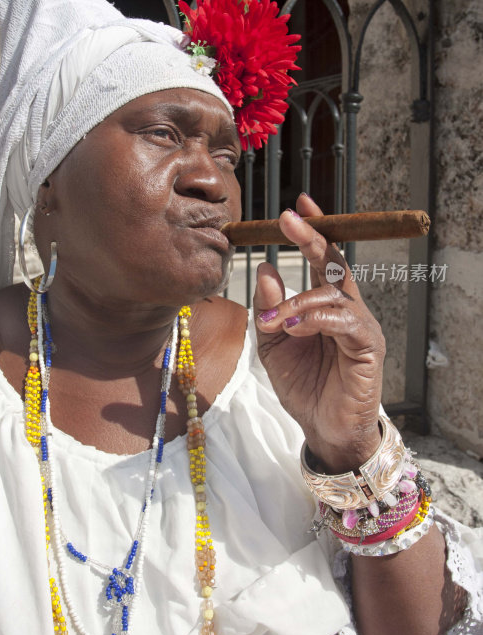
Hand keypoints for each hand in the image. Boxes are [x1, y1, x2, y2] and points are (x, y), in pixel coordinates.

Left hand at [253, 193, 385, 473]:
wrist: (323, 429)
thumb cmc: (303, 385)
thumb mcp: (273, 344)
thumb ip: (269, 308)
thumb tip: (265, 268)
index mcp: (326, 305)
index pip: (321, 261)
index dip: (312, 232)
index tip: (298, 205)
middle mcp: (347, 309)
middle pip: (334, 263)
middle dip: (312, 238)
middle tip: (288, 219)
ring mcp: (360, 327)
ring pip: (333, 294)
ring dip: (298, 300)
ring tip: (276, 319)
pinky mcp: (368, 348)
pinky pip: (346, 323)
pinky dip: (318, 320)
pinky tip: (296, 327)